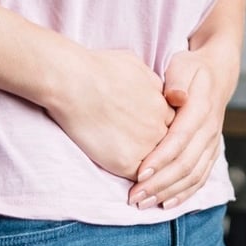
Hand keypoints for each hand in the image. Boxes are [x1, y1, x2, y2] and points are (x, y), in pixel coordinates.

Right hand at [46, 48, 174, 180]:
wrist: (74, 81)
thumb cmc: (98, 68)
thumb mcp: (135, 65)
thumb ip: (152, 82)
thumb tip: (156, 90)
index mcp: (162, 103)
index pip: (171, 125)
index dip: (158, 129)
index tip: (144, 133)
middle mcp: (159, 124)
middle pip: (166, 146)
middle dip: (156, 150)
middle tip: (144, 157)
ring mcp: (145, 144)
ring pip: (155, 164)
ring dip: (149, 169)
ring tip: (139, 175)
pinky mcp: (127, 161)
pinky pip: (138, 176)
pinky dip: (135, 180)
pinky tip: (127, 179)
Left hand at [126, 48, 231, 210]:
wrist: (217, 74)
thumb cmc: (189, 69)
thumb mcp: (181, 66)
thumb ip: (176, 81)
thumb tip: (175, 96)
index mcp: (201, 108)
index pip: (180, 139)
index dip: (160, 159)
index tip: (139, 174)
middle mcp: (209, 130)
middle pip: (185, 164)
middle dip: (160, 184)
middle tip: (135, 196)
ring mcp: (212, 143)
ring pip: (193, 176)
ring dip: (169, 193)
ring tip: (144, 203)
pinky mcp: (211, 152)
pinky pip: (200, 178)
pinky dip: (184, 194)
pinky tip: (166, 204)